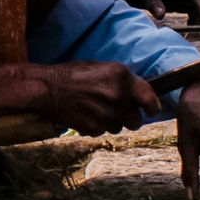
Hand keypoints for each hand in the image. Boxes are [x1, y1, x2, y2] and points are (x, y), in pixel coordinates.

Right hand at [33, 61, 161, 137]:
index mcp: (122, 78)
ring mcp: (107, 114)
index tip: (149, 110)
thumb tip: (139, 94)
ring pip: (119, 127)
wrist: (48, 89)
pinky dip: (96, 125)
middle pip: (136, 121)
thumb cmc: (73, 75)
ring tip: (94, 108)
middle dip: (127, 117)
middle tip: (115, 109)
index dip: (151, 108)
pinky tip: (85, 114)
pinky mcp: (95, 127)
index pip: (150, 100)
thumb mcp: (101, 68)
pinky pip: (102, 131)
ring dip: (110, 121)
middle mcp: (118, 97)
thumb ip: (122, 81)